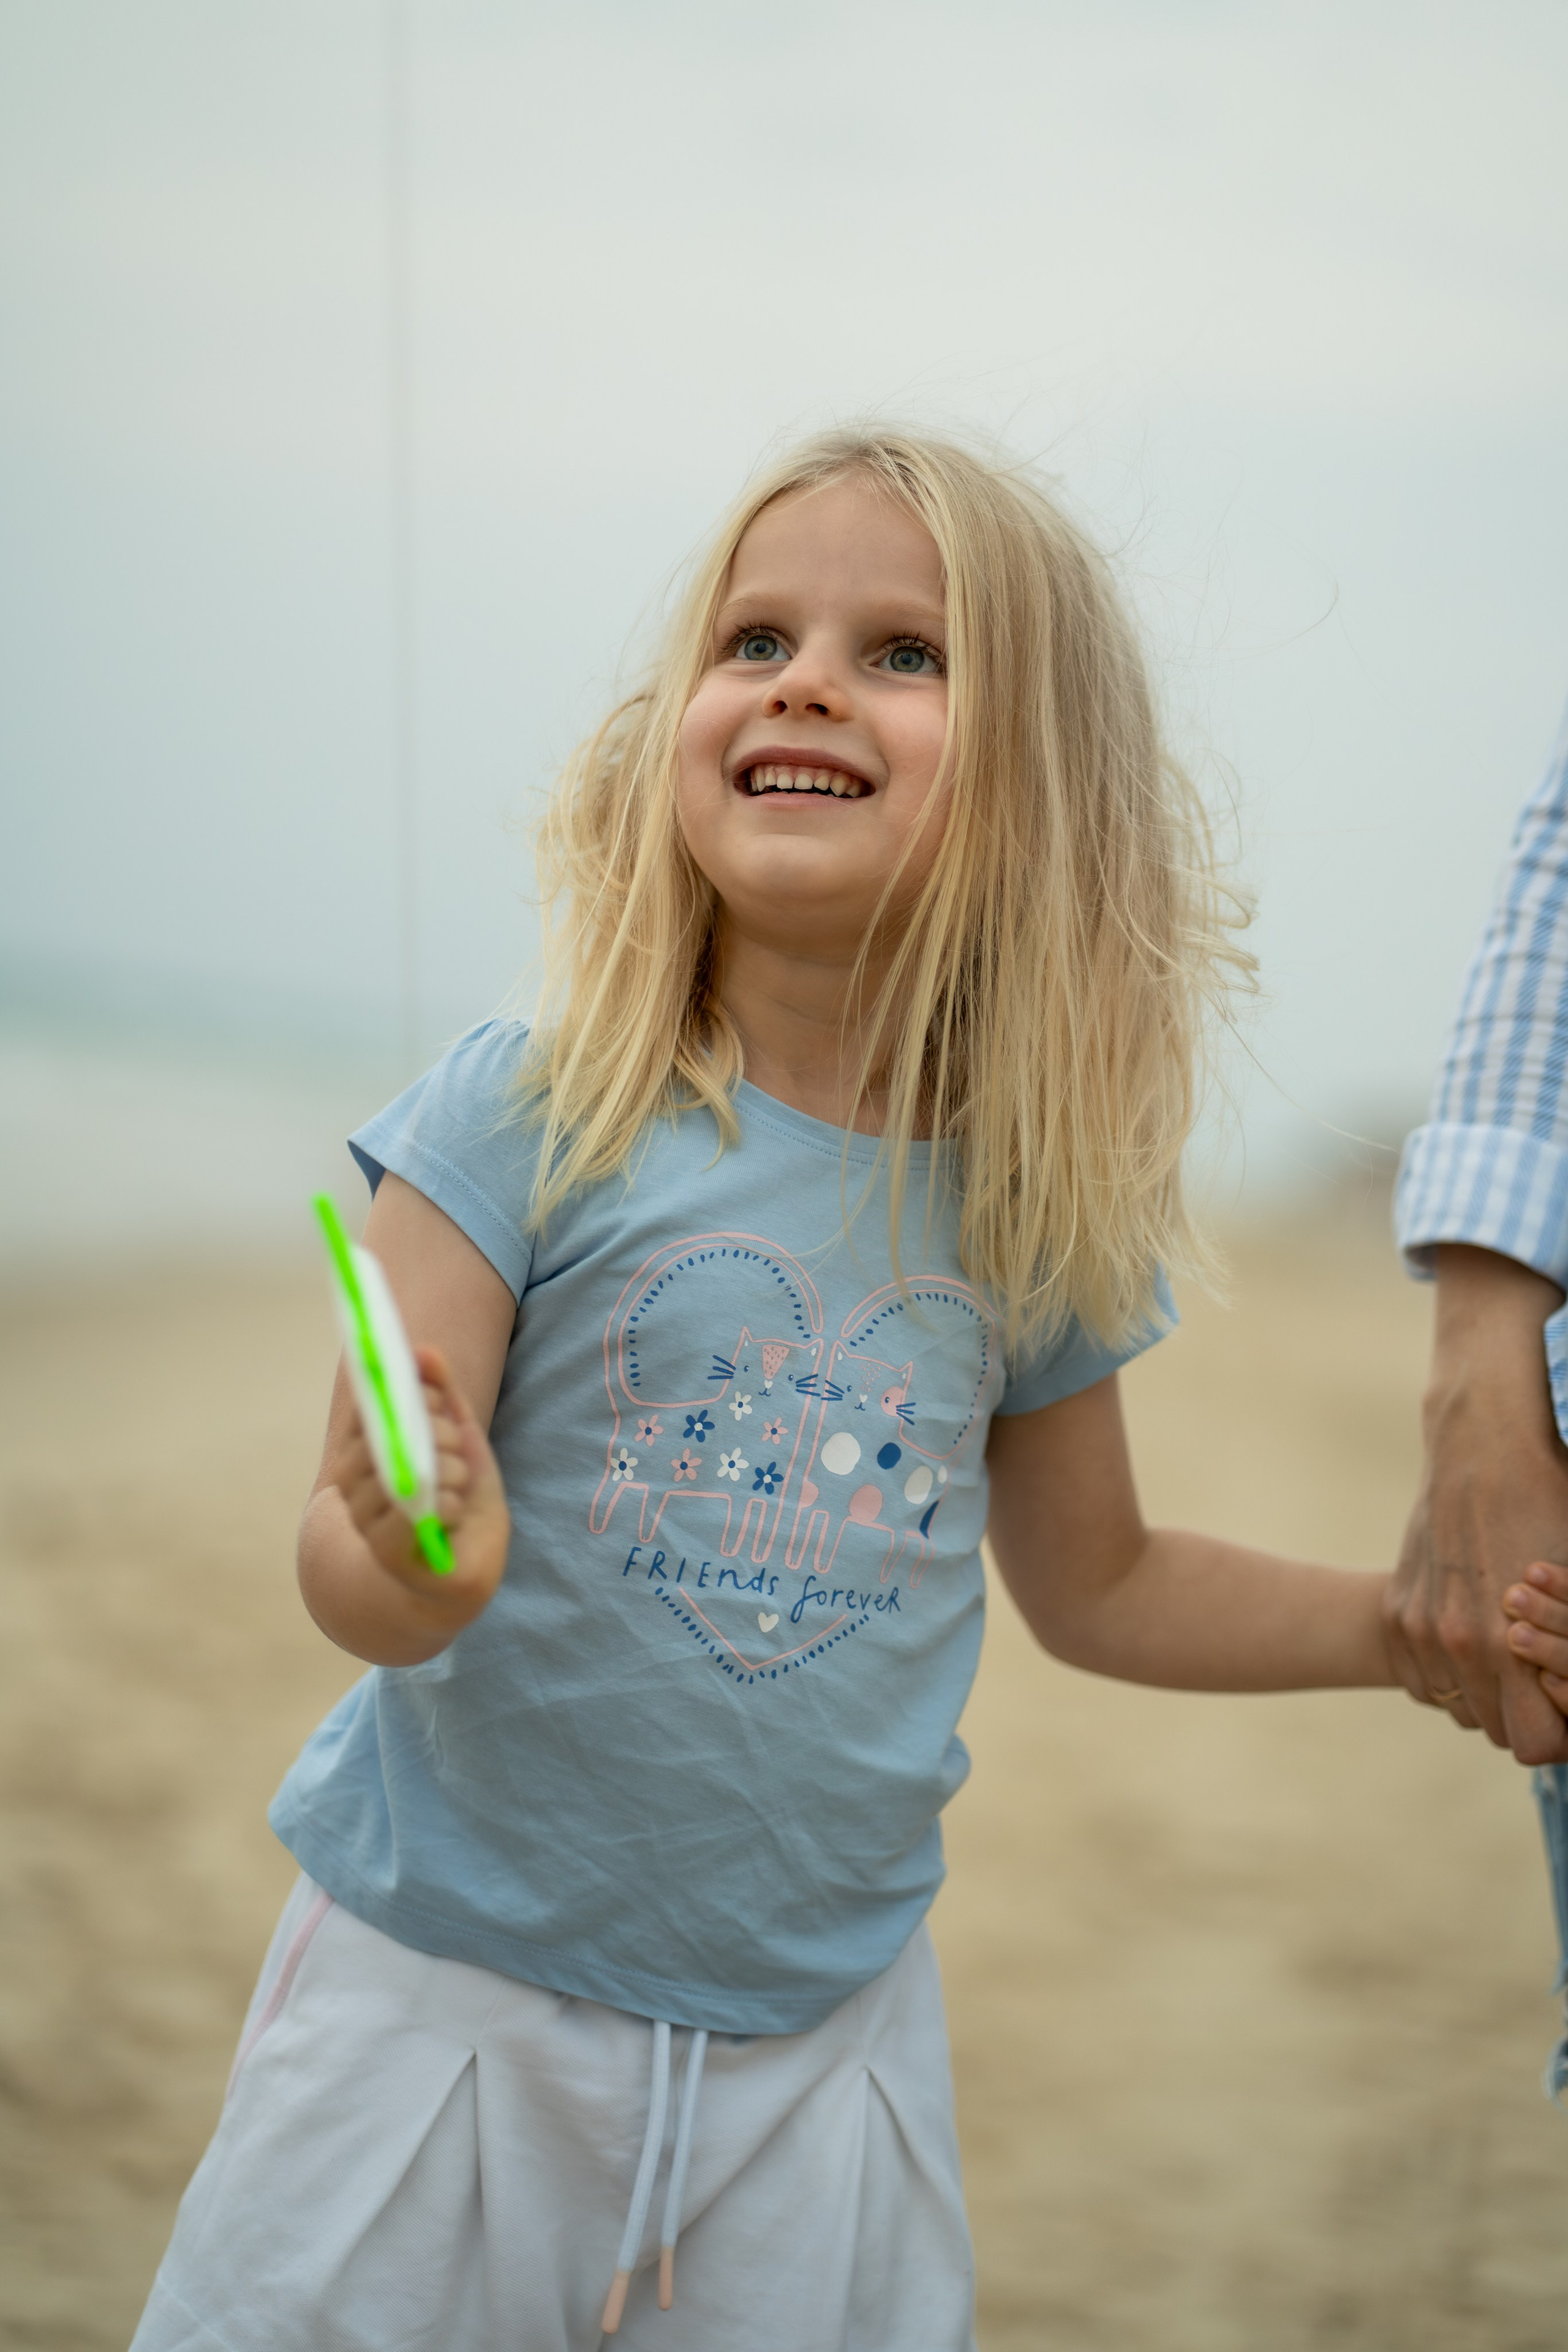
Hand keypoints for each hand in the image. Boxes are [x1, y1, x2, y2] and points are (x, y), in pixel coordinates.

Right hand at [337, 1344, 511, 1625]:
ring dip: (451, 1473)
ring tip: (457, 1491)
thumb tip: (422, 1349)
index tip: (441, 1404)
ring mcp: (363, 1519)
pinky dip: (449, 1506)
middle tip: (455, 1456)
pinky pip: (419, 1508)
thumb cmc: (459, 1497)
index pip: (375, 1402)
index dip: (416, 1396)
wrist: (467, 1568)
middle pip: (394, 1431)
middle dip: (441, 1434)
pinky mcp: (384, 1551)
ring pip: (411, 1467)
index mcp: (362, 1449)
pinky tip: (451, 1516)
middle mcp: (352, 1483)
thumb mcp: (459, 1437)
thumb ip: (441, 1394)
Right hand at [1385, 1246, 1567, 1762]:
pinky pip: (1424, 1677)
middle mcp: (1454, 1645)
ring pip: (1457, 1704)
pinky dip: (1448, 1668)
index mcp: (1504, 1646)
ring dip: (1483, 1690)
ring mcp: (1420, 1629)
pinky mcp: (1399, 1612)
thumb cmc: (1548, 1511)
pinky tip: (1470, 1630)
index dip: (1557, 1731)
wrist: (1481, 1453)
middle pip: (1494, 1729)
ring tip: (1506, 1648)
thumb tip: (1567, 1689)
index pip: (1533, 1744)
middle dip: (1522, 1711)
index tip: (1563, 1703)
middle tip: (1539, 1673)